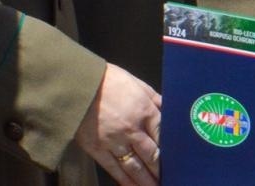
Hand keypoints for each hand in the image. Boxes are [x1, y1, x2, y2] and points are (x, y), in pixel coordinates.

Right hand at [75, 62, 161, 185]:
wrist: (76, 83)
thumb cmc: (107, 79)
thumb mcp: (136, 83)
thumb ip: (154, 98)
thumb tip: (169, 110)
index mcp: (144, 111)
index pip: (163, 135)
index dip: (172, 149)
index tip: (178, 159)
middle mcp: (132, 130)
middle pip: (152, 156)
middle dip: (161, 169)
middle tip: (170, 178)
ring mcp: (114, 142)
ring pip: (136, 168)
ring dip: (147, 181)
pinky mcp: (98, 149)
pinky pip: (114, 169)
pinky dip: (125, 181)